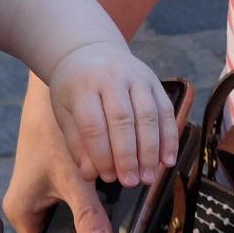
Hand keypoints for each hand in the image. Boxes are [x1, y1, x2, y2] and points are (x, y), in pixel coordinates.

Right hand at [5, 76, 115, 232]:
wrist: (51, 97)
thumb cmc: (52, 133)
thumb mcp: (72, 177)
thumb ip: (87, 212)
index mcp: (22, 215)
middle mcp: (30, 211)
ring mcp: (43, 201)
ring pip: (72, 227)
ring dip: (94, 227)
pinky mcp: (58, 189)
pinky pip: (78, 209)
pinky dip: (95, 209)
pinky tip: (117, 210)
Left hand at [45, 41, 176, 190]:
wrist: (89, 50)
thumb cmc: (74, 88)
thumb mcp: (64, 112)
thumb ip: (77, 143)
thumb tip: (91, 174)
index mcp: (84, 86)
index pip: (94, 124)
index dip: (102, 154)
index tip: (107, 177)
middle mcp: (112, 77)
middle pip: (123, 120)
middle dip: (128, 156)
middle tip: (131, 182)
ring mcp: (136, 77)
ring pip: (149, 115)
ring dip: (151, 150)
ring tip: (149, 177)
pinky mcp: (154, 81)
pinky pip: (166, 111)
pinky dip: (169, 137)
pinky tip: (167, 160)